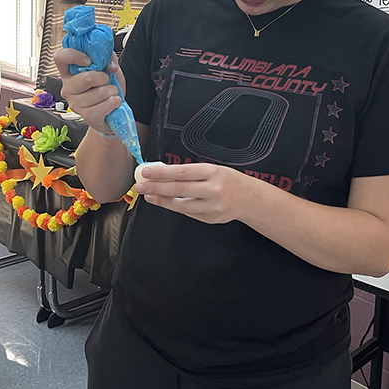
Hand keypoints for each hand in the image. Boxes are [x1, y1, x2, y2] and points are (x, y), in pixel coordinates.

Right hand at [53, 47, 125, 132]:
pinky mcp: (86, 116)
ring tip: (111, 92)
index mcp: (69, 72)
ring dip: (112, 90)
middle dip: (104, 77)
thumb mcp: (107, 66)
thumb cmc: (105, 86)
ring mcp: (75, 104)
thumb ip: (108, 58)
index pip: (60, 57)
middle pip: (86, 78)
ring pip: (100, 92)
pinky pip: (105, 106)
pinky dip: (115, 102)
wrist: (111, 109)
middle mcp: (68, 88)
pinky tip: (113, 101)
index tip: (89, 60)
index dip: (74, 56)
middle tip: (106, 80)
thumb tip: (111, 66)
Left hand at [134, 162, 253, 223]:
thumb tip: (162, 173)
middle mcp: (213, 190)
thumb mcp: (212, 169)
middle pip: (178, 189)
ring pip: (180, 205)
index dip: (162, 172)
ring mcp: (212, 207)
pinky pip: (188, 212)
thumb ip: (190, 172)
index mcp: (213, 172)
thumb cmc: (227, 179)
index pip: (182, 172)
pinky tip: (163, 201)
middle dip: (156, 187)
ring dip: (161, 199)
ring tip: (148, 194)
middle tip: (139, 184)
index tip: (146, 171)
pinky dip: (173, 206)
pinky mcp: (210, 219)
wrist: (249, 198)